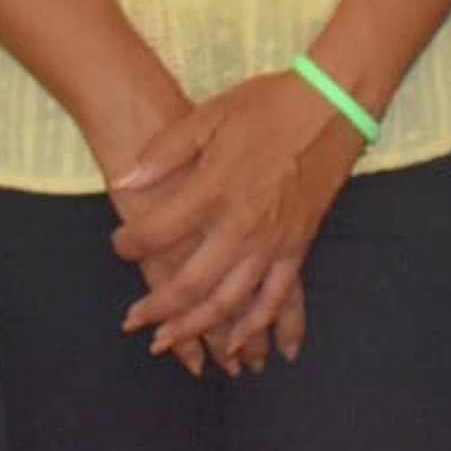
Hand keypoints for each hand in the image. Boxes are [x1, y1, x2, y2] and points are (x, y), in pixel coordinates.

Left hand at [108, 69, 361, 362]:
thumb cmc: (268, 106)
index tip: (117, 246)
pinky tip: (234, 345)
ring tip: (167, 342)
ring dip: (195, 328)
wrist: (332, 107)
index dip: (130, 244)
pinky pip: (274, 300)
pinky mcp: (298, 247)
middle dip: (156, 308)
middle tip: (132, 321)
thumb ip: (165, 151)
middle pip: (190, 284)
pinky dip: (253, 327)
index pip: (159, 232)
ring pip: (228, 303)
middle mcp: (241, 225)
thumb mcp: (210, 115)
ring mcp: (273, 242)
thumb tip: (124, 179)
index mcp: (214, 189)